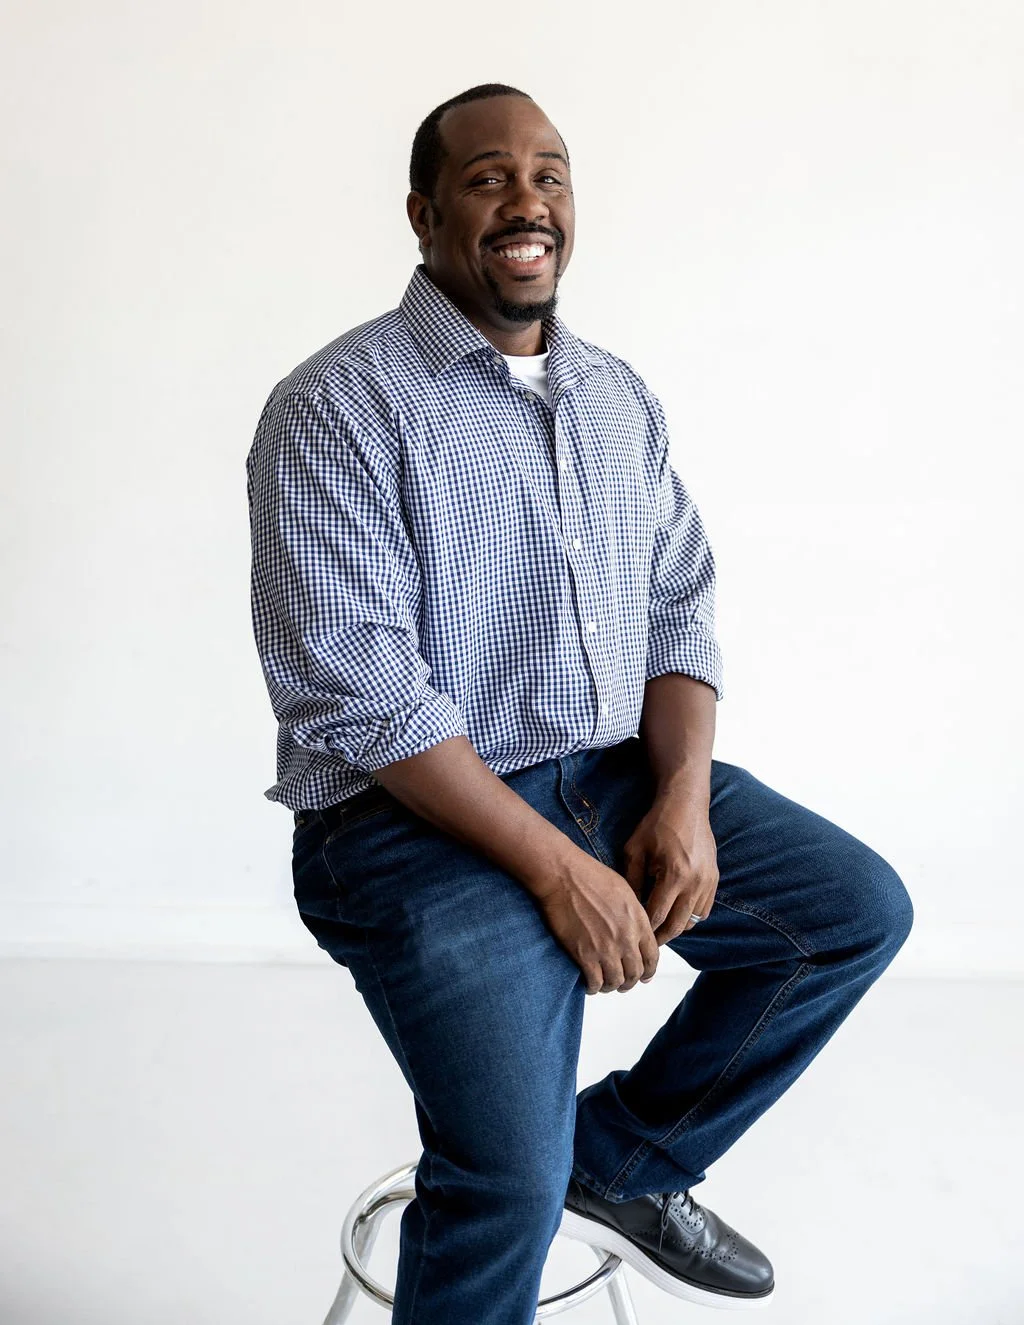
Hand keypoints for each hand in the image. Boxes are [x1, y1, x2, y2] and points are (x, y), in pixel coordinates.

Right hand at [529, 853, 659, 994]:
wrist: (564, 876)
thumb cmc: (590, 876)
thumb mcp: (625, 890)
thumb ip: (635, 914)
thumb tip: (636, 929)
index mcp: (638, 922)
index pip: (652, 957)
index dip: (649, 970)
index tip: (644, 976)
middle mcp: (626, 939)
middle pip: (635, 973)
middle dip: (630, 982)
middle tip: (623, 984)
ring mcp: (606, 949)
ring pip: (616, 981)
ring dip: (612, 986)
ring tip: (606, 985)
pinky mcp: (584, 955)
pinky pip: (595, 982)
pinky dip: (594, 988)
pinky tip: (590, 985)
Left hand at [622, 795, 718, 943]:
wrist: (686, 805)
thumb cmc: (656, 825)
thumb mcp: (635, 850)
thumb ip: (632, 881)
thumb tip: (630, 907)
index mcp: (674, 875)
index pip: (658, 915)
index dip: (645, 929)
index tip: (634, 935)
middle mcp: (695, 882)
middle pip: (678, 925)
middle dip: (661, 937)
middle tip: (646, 943)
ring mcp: (708, 881)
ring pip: (693, 920)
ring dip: (677, 927)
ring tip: (660, 929)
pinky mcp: (714, 879)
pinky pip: (704, 909)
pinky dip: (690, 916)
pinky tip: (676, 912)